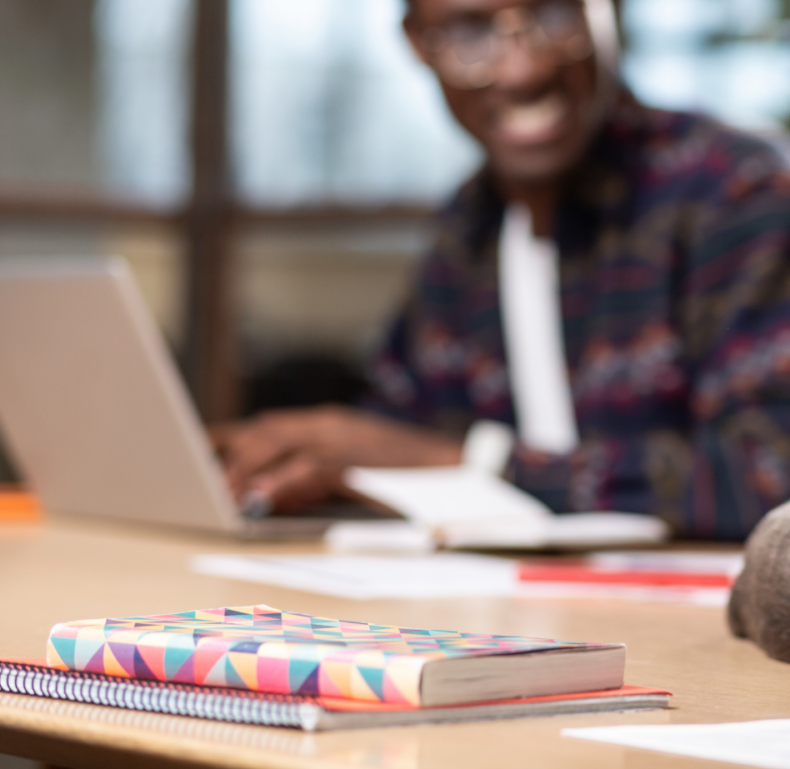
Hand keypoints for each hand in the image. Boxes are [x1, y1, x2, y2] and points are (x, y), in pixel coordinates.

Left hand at [209, 406, 462, 514]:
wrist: (466, 468)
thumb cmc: (408, 477)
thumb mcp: (354, 470)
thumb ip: (310, 477)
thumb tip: (264, 498)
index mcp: (328, 424)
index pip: (264, 426)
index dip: (224, 441)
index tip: (191, 457)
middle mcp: (332, 424)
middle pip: (265, 431)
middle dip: (226, 456)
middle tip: (195, 485)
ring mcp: (347, 438)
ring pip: (281, 443)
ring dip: (246, 469)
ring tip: (219, 494)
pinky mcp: (362, 460)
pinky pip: (313, 467)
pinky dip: (282, 481)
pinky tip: (259, 498)